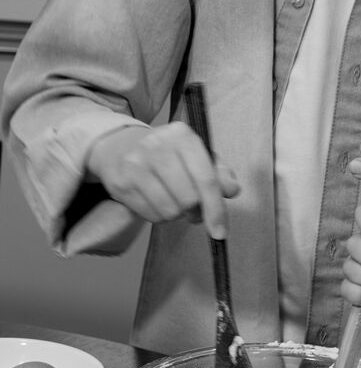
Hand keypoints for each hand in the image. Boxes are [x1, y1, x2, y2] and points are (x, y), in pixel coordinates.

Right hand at [87, 122, 238, 236]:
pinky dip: (159, 215)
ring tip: (174, 201)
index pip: (206, 179)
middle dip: (195, 211)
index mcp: (182, 135)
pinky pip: (151, 216)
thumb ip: (219, 172)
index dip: (216, 209)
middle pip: (189, 199)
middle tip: (193, 207)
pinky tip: (156, 200)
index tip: (220, 231)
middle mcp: (157, 146)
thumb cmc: (169, 154)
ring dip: (177, 214)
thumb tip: (232, 190)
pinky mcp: (122, 183)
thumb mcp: (197, 154)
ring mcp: (136, 164)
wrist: (120, 146)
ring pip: (170, 211)